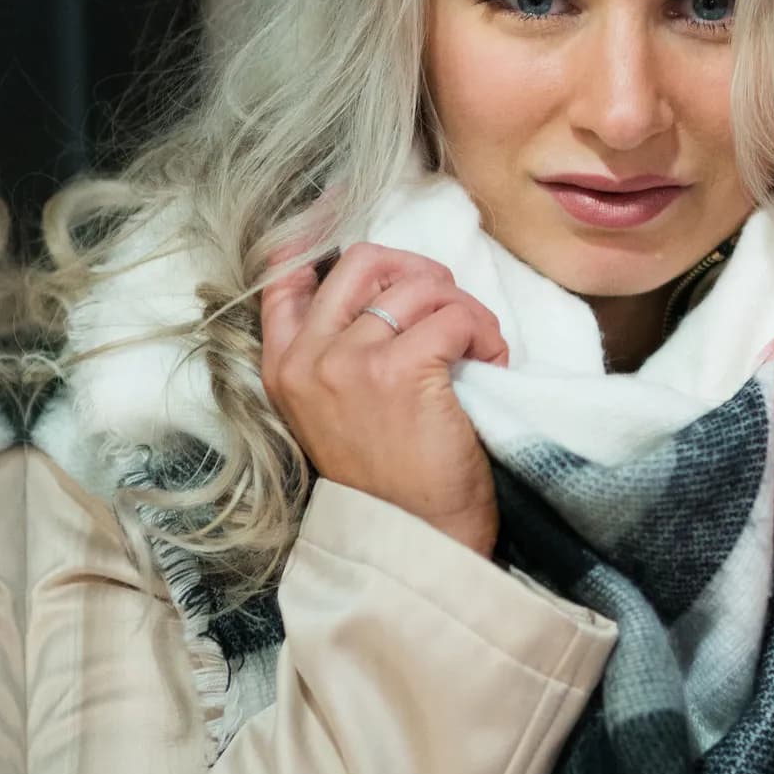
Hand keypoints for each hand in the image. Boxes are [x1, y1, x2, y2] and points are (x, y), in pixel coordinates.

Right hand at [259, 237, 510, 558]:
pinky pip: (455, 316)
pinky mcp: (402, 371)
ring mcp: (351, 362)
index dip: (322, 240)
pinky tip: (490, 364)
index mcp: (283, 368)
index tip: (356, 232)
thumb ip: (337, 353)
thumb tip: (382, 287)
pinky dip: (485, 333)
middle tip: (449, 309)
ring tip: (477, 349)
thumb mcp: (334, 413)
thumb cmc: (388, 482)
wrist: (411, 541)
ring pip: (420, 286)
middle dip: (419, 273)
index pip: (284, 278)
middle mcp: (309, 359)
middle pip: (364, 261)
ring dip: (464, 310)